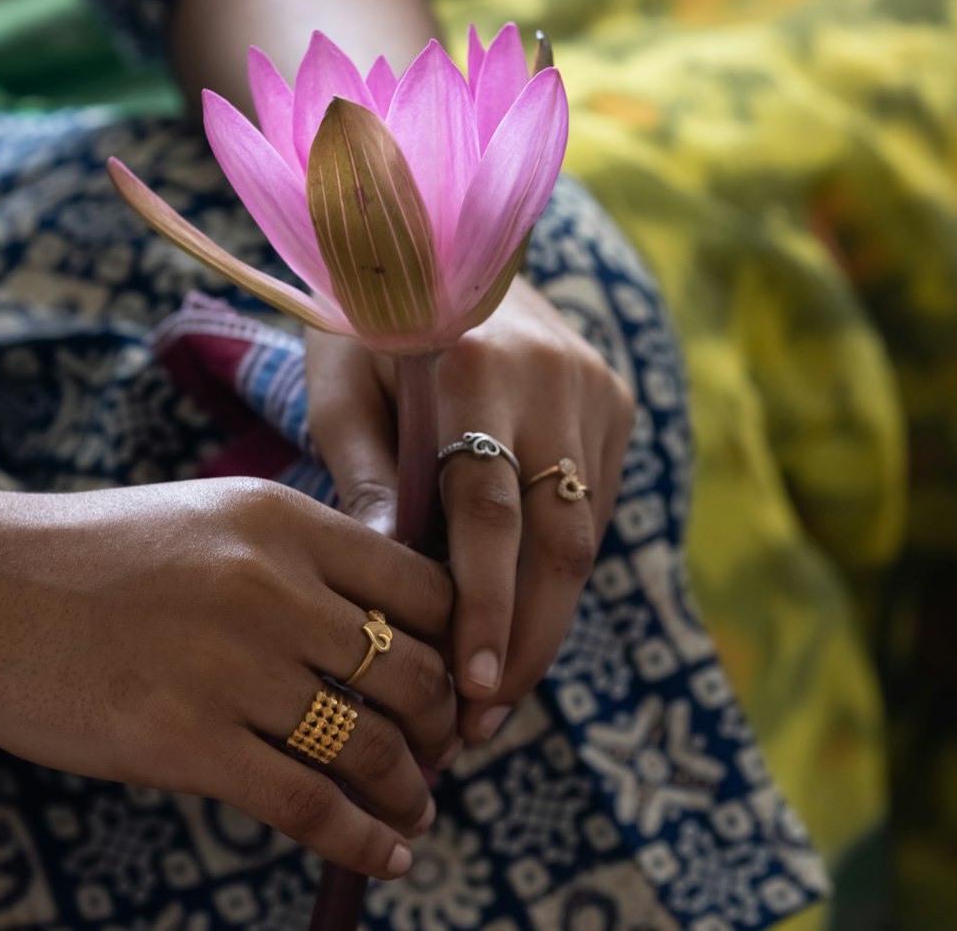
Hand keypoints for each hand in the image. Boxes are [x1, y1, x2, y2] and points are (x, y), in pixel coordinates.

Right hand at [0, 477, 458, 878]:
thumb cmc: (85, 560)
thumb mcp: (204, 523)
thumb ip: (294, 563)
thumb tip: (385, 640)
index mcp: (279, 519)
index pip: (423, 587)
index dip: (457, 645)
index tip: (455, 683)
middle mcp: (269, 586)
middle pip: (415, 671)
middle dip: (443, 727)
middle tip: (439, 755)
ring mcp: (229, 667)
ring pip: (373, 746)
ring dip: (410, 790)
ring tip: (414, 810)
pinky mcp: (184, 744)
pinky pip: (310, 807)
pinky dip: (364, 840)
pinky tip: (387, 856)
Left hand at [306, 277, 634, 744]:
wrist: (448, 227)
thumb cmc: (368, 317)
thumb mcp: (338, 379)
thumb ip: (362, 472)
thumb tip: (384, 580)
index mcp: (470, 362)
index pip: (488, 508)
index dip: (486, 605)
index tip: (472, 686)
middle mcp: (550, 376)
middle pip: (555, 541)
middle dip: (524, 643)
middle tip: (479, 729)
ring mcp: (595, 389)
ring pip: (584, 538)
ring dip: (545, 627)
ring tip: (493, 706)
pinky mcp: (618, 404)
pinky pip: (592, 512)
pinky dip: (556, 578)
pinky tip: (518, 634)